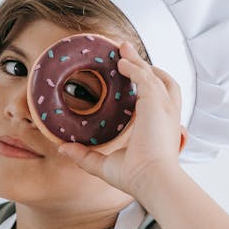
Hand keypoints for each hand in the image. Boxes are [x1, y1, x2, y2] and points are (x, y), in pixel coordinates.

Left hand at [56, 40, 186, 204]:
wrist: (152, 180)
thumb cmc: (135, 177)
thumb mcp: (105, 164)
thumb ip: (85, 155)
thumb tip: (62, 148)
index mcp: (160, 126)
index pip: (156, 98)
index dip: (146, 84)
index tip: (130, 73)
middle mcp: (166, 114)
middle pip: (159, 80)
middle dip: (143, 64)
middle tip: (126, 51)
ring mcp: (164, 107)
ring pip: (152, 75)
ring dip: (138, 60)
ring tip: (122, 48)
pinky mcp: (156, 103)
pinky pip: (144, 78)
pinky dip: (134, 68)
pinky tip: (121, 62)